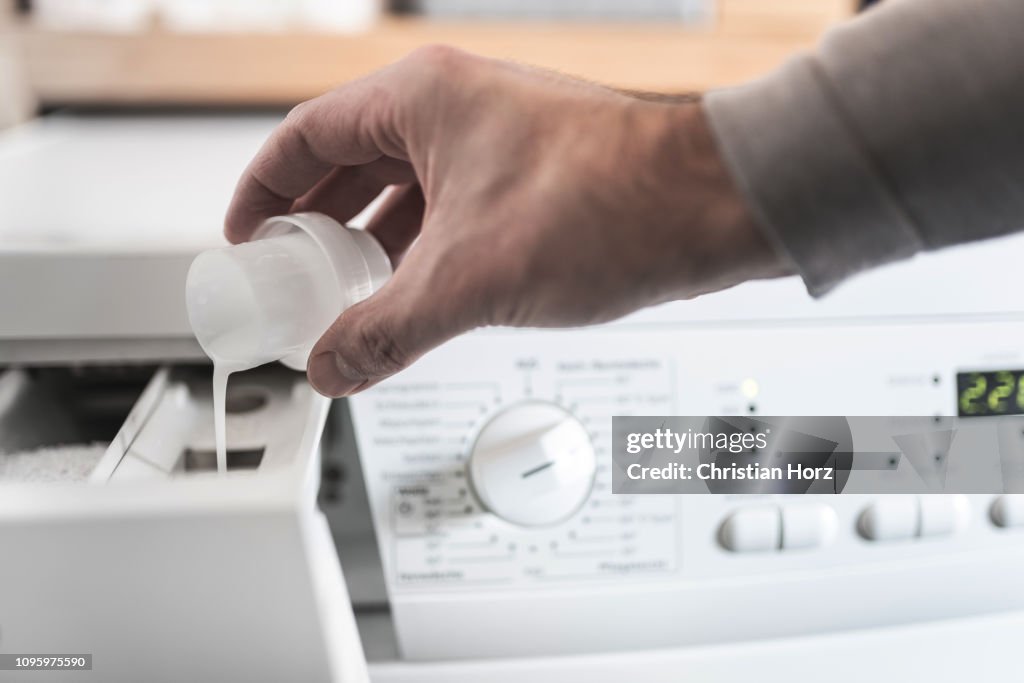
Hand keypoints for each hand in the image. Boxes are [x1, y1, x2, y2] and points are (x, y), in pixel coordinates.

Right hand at [224, 46, 789, 397]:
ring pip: (404, 189)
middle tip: (290, 277)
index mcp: (421, 102)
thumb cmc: (611, 204)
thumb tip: (332, 367)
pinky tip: (416, 293)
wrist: (711, 207)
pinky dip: (422, 248)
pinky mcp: (528, 175)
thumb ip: (385, 331)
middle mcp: (456, 109)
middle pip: (350, 162)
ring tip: (346, 296)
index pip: (305, 138)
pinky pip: (449, 207)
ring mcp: (495, 140)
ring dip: (370, 242)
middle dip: (315, 225)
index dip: (262, 191)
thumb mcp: (469, 282)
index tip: (244, 237)